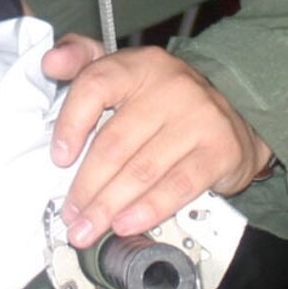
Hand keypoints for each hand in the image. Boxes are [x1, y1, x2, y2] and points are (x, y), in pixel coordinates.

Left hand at [43, 37, 273, 248]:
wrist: (237, 113)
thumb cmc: (164, 98)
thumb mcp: (125, 70)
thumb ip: (82, 60)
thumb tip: (50, 62)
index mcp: (138, 64)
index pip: (95, 85)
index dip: (71, 123)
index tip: (58, 157)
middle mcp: (170, 86)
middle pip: (115, 142)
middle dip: (86, 185)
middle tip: (70, 214)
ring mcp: (198, 117)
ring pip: (142, 169)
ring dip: (109, 206)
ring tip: (89, 228)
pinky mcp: (219, 150)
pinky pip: (177, 186)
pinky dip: (148, 210)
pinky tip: (126, 224)